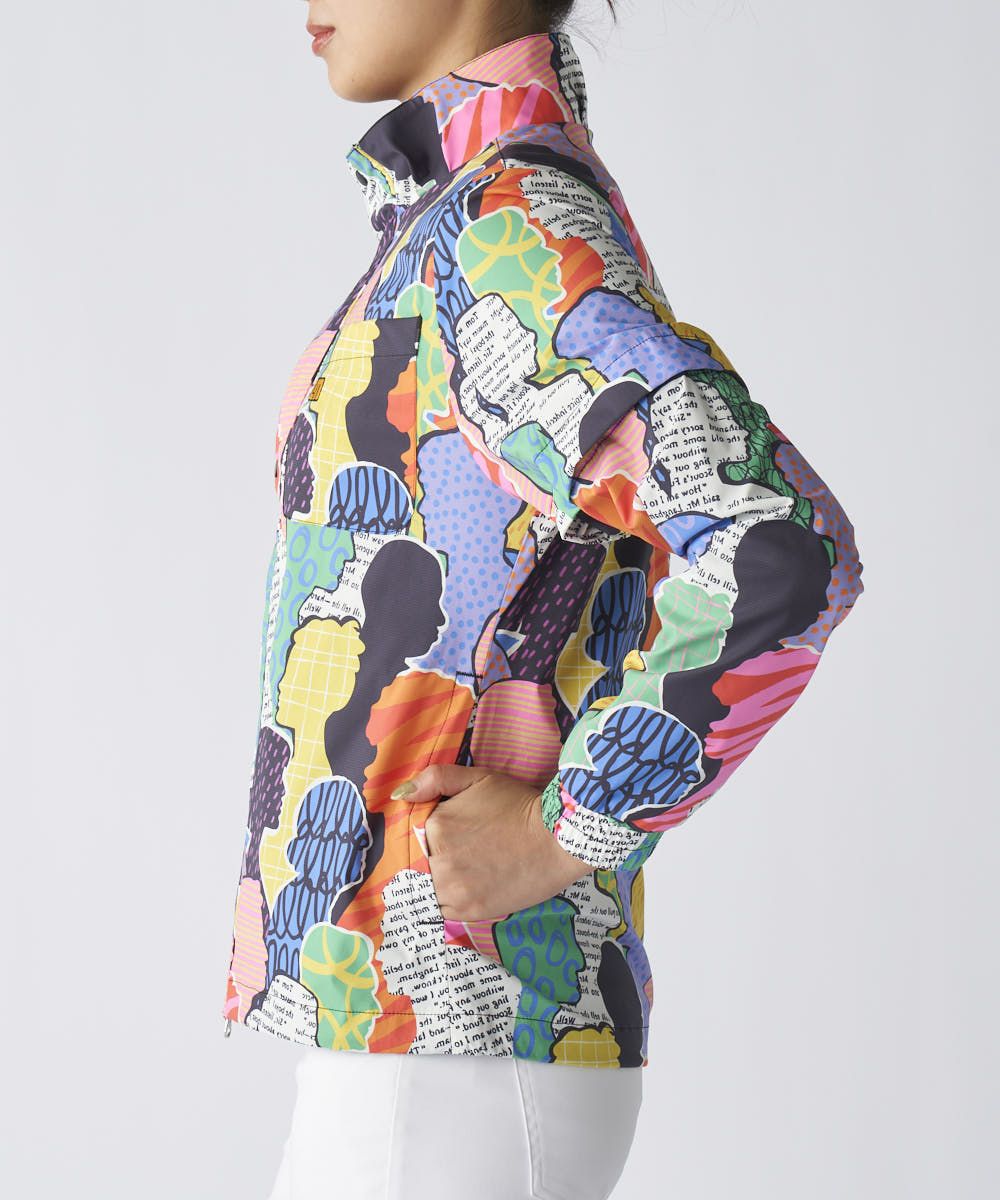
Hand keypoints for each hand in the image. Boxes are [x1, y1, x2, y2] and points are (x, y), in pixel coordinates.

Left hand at [391, 764, 593, 921]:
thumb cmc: (518, 805)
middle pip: (420, 866)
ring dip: (441, 883)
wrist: (556, 840)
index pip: (413, 837)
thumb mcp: (478, 778)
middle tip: (464, 854)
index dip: (428, 838)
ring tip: (469, 871)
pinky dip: (453, 900)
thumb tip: (399, 794)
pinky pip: (445, 910)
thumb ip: (436, 779)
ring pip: (430, 890)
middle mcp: (439, 861)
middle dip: (435, 860)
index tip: (448, 838)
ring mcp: (453, 890)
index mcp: (435, 826)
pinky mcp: (469, 911)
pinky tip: (471, 886)